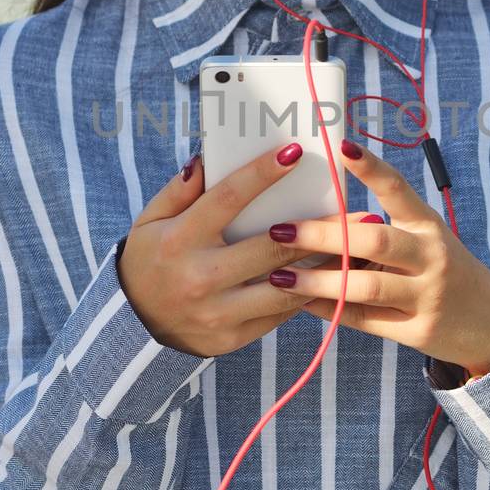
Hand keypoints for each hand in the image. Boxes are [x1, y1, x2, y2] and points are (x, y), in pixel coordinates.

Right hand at [117, 142, 386, 359]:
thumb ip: (178, 190)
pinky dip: (306, 293)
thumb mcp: (149, 221)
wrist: (133, 325)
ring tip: (357, 248)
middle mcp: (201, 275)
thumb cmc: (148, 260)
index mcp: (181, 239)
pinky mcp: (231, 337)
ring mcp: (218, 311)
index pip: (228, 198)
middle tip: (356, 211)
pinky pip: (278, 313)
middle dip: (318, 227)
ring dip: (325, 266)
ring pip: (286, 286)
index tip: (295, 152)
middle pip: (272, 246)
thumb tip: (207, 159)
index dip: (262, 173)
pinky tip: (332, 277)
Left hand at [264, 140, 489, 375]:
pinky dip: (331, 311)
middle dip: (322, 235)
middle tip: (281, 231)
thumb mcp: (425, 242)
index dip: (371, 168)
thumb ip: (383, 231)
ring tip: (280, 277)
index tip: (342, 147)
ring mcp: (427, 295)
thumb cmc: (443, 272)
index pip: (399, 189)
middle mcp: (431, 255)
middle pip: (373, 239)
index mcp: (428, 224)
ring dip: (318, 281)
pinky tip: (301, 304)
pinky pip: (366, 320)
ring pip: (366, 285)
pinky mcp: (419, 330)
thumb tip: (318, 218)